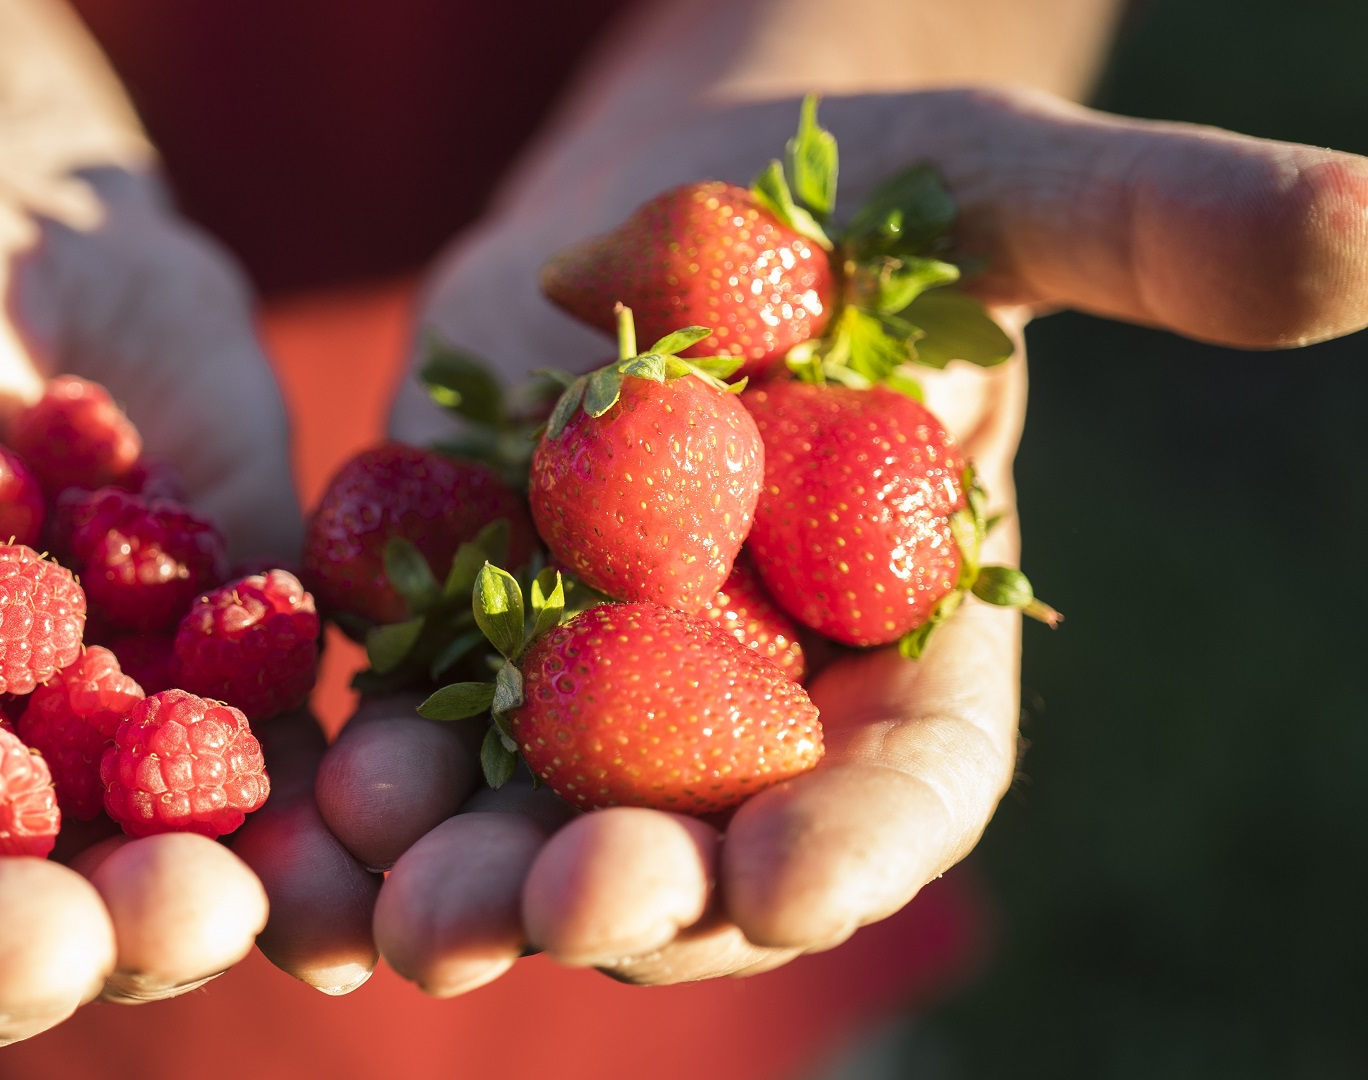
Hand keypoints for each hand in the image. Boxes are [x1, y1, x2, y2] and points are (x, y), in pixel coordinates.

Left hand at [317, 87, 1367, 992]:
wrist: (676, 189)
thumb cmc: (865, 191)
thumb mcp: (999, 195)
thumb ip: (1152, 230)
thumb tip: (1364, 231)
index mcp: (902, 644)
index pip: (907, 780)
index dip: (862, 841)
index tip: (793, 887)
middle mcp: (748, 701)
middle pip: (707, 838)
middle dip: (646, 888)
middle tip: (580, 909)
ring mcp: (593, 683)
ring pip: (540, 819)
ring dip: (477, 875)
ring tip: (414, 911)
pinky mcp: (460, 632)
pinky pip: (412, 729)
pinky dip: (369, 782)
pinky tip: (319, 810)